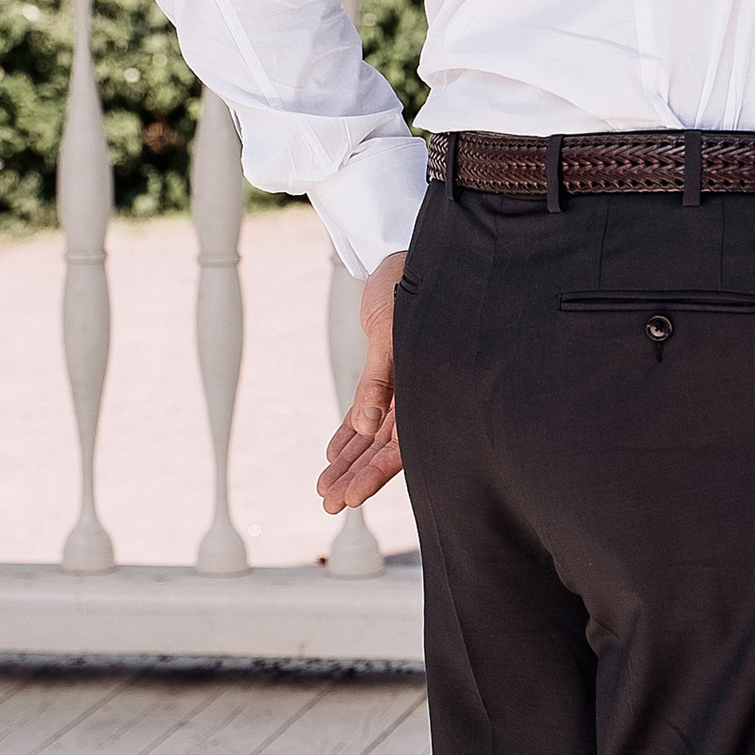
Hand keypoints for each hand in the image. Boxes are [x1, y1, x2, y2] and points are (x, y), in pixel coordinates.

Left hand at [318, 248, 404, 511]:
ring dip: (350, 460)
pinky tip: (333, 454)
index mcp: (429, 388)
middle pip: (386, 447)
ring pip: (374, 433)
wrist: (411, 251)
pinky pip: (368, 408)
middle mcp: (420, 392)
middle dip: (358, 476)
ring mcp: (404, 383)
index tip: (351, 499)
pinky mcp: (387, 368)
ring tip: (325, 489)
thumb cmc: (412, 287)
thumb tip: (367, 428)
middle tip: (330, 503)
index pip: (403, 445)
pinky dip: (352, 431)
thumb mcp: (391, 332)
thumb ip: (381, 382)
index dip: (376, 474)